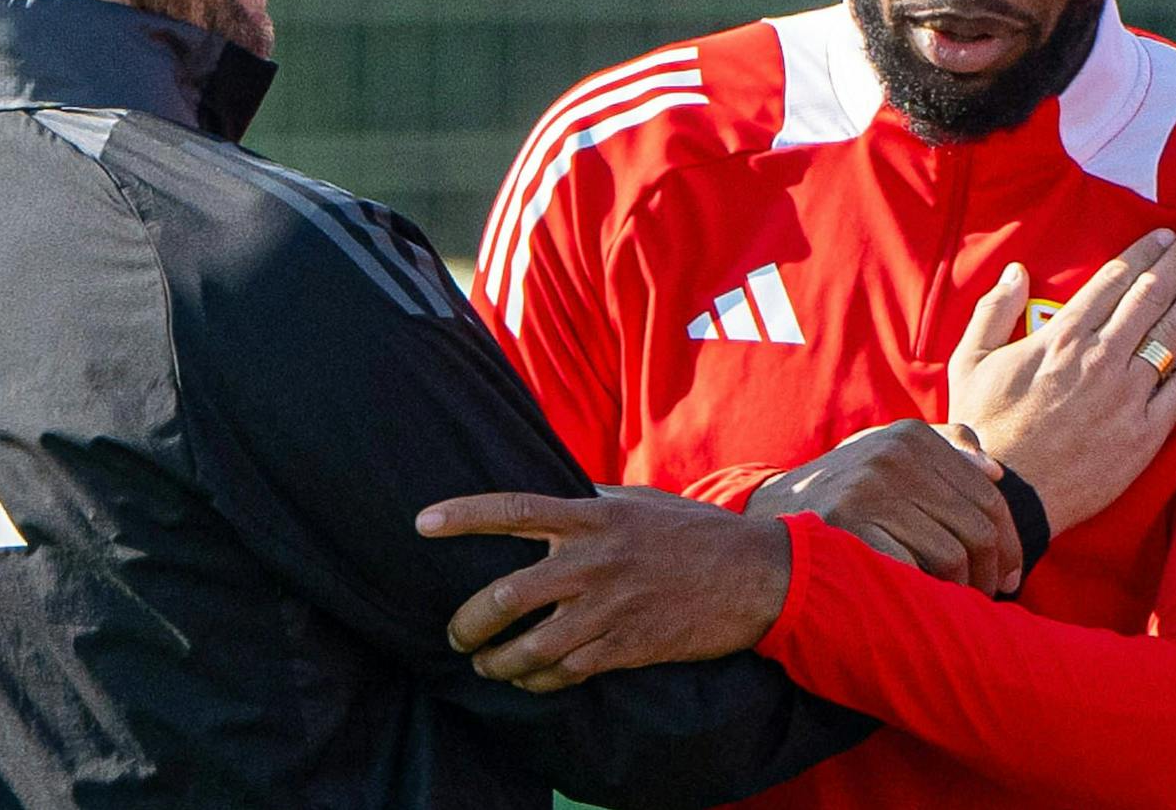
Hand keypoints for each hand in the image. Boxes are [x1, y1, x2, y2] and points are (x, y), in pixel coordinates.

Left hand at [414, 486, 789, 692]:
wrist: (753, 577)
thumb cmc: (692, 532)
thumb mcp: (638, 501)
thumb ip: (589, 501)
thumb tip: (548, 495)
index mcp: (593, 517)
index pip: (514, 512)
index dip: (463, 516)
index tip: (422, 524)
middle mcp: (593, 563)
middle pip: (507, 596)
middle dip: (468, 622)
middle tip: (454, 632)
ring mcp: (608, 610)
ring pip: (530, 649)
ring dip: (495, 663)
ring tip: (482, 663)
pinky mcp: (625, 649)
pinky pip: (565, 673)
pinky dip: (537, 681)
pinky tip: (526, 680)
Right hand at [744, 419, 1022, 595]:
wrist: (765, 521)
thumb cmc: (839, 496)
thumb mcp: (883, 457)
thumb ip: (941, 453)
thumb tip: (993, 470)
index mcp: (911, 437)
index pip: (988, 495)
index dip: (1010, 541)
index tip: (1012, 573)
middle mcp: (894, 456)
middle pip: (979, 526)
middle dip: (994, 570)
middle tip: (992, 597)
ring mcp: (871, 489)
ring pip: (956, 553)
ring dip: (965, 589)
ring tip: (958, 605)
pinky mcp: (852, 527)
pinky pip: (921, 571)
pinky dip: (933, 594)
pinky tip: (930, 604)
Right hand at [948, 227, 1175, 533]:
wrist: (1009, 494)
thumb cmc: (984, 426)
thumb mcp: (970, 362)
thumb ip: (993, 312)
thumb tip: (1016, 271)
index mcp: (1060, 338)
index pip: (1112, 281)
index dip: (1142, 253)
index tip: (1164, 235)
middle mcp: (1100, 358)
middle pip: (1150, 297)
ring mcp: (1128, 395)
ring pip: (1174, 333)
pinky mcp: (1146, 432)